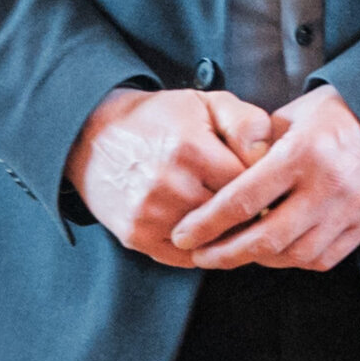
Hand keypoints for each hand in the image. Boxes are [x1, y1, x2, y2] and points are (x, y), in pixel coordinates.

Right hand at [68, 86, 273, 258]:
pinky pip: (187, 257)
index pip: (251, 185)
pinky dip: (201, 247)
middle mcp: (169, 186)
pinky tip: (202, 228)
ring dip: (226, 232)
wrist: (92, 136)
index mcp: (191, 150)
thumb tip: (267, 155)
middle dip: (247, 211)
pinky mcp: (137, 236)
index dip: (262, 185)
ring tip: (227, 214)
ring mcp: (150, 215)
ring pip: (213, 240)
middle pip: (234, 216)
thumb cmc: (160, 119)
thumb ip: (246, 123)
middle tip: (251, 201)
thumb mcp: (206, 104)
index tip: (263, 181)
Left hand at [169, 86, 359, 271]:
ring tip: (235, 254)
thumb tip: (221, 174)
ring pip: (294, 255)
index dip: (207, 223)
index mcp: (302, 153)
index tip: (184, 234)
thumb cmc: (337, 112)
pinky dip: (293, 261)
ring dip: (258, 260)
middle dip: (225, 253)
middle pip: (265, 238)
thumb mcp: (292, 114)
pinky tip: (275, 254)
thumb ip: (256, 144)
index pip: (243, 199)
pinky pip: (323, 259)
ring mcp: (350, 209)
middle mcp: (327, 185)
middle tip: (200, 256)